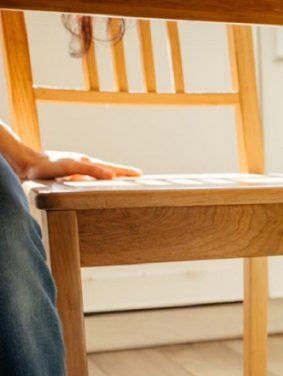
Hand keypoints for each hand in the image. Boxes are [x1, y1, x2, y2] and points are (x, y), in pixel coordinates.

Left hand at [20, 150, 139, 180]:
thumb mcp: (70, 167)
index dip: (126, 172)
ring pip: (97, 175)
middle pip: (107, 170)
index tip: (140, 175)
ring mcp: (75, 172)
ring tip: (120, 183)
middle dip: (122, 174)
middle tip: (136, 177)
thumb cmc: (46, 167)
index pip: (112, 168)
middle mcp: (83, 167)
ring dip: (110, 177)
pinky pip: (87, 180)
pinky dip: (96, 182)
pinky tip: (94, 188)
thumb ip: (91, 171)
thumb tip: (112, 176)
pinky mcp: (67, 177)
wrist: (25, 164)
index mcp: (88, 164)